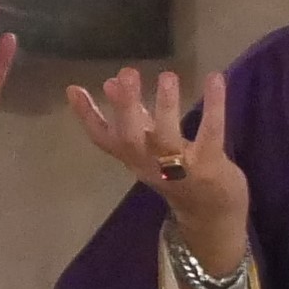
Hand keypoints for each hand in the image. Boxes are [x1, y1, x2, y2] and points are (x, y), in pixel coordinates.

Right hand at [68, 64, 244, 274]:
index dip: (87, 116)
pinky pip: (211, 135)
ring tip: (167, 76)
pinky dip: (214, 107)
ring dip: (166, 107)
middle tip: (125, 74)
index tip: (73, 88)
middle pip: (131, 140)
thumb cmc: (177, 173)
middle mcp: (151, 166)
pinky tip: (214, 79)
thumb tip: (111, 81)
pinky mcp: (210, 166)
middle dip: (126, 107)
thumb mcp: (150, 148)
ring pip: (167, 140)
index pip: (103, 139)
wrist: (211, 215)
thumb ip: (133, 117)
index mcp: (133, 158)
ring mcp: (180, 169)